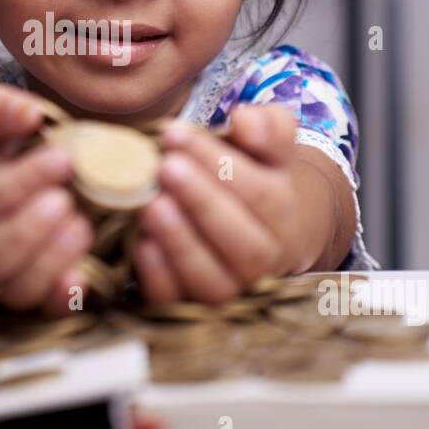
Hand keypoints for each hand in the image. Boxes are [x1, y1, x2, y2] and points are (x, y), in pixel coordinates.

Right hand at [0, 83, 93, 315]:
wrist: (5, 196)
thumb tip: (25, 114)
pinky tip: (84, 275)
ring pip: (13, 290)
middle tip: (67, 199)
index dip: (20, 183)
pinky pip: (44, 311)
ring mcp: (7, 275)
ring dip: (50, 261)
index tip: (64, 158)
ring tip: (82, 227)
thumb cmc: (5, 154)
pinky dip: (63, 297)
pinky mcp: (38, 292)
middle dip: (29, 229)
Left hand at [133, 104, 339, 303]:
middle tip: (166, 168)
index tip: (175, 135)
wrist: (253, 229)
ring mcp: (230, 291)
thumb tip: (245, 120)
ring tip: (152, 205)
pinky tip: (142, 244)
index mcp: (286, 218)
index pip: (261, 195)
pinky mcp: (191, 308)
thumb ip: (266, 127)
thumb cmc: (251, 178)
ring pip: (214, 282)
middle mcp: (265, 262)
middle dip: (203, 203)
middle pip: (244, 245)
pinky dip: (161, 278)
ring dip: (182, 244)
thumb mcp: (267, 146)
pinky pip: (179, 304)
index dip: (219, 165)